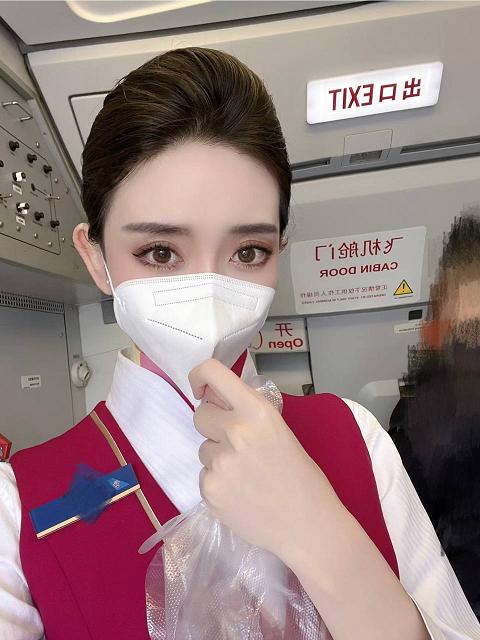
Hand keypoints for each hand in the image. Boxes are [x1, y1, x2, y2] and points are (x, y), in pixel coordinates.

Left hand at [189, 359, 339, 560]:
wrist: (308, 524)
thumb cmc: (301, 475)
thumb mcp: (278, 429)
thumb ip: (246, 413)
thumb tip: (215, 398)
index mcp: (256, 411)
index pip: (213, 373)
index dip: (200, 376)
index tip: (201, 389)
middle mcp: (234, 431)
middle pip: (200, 415)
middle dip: (214, 426)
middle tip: (237, 445)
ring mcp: (219, 462)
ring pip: (203, 449)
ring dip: (218, 458)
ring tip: (247, 476)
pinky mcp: (209, 490)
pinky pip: (205, 476)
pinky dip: (219, 484)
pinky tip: (242, 494)